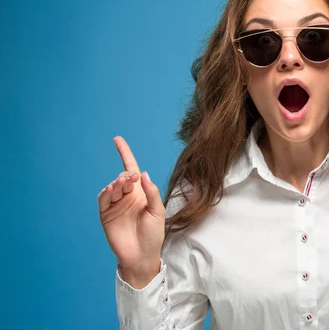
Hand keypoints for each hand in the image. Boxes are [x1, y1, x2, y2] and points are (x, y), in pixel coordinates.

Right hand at [97, 136, 164, 281]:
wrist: (142, 256)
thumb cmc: (153, 235)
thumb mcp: (157, 211)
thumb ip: (152, 192)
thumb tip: (143, 173)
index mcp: (141, 193)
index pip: (132, 169)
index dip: (125, 154)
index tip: (117, 139)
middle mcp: (127, 196)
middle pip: (123, 177)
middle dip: (126, 175)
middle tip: (131, 179)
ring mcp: (115, 205)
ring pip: (113, 186)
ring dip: (117, 183)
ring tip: (123, 185)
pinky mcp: (106, 215)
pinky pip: (103, 199)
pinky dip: (107, 192)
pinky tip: (112, 190)